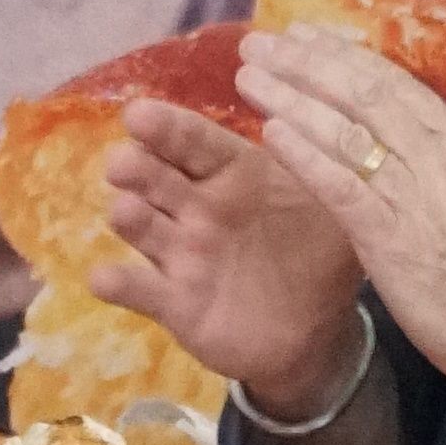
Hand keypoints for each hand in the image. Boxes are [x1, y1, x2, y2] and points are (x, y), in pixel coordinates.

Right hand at [89, 100, 366, 413]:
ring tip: (123, 209)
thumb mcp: (335, 209)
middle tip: (123, 160)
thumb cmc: (320, 253)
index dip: (170, 128)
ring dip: (128, 214)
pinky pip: (140, 289)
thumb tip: (342, 121)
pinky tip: (104, 277)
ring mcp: (182, 254)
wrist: (316, 331)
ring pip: (144, 225)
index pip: (198, 143)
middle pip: (160, 178)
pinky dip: (119, 283)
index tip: (141, 113)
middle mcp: (199, 207)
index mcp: (235, 174)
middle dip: (138, 166)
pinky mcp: (174, 302)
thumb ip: (332, 169)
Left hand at [234, 26, 445, 421]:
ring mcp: (411, 192)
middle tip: (260, 44)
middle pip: (361, 94)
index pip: (392, 82)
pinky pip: (342, 185)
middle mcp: (433, 154)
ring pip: (345, 130)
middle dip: (307, 65)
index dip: (343, 56)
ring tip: (249, 78)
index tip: (304, 35)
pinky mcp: (390, 236)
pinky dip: (306, 155)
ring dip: (293, 99)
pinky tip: (272, 133)